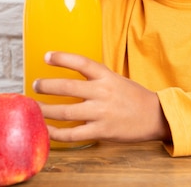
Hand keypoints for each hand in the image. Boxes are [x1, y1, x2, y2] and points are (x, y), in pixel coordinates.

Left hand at [33, 52, 170, 143]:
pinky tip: (46, 130)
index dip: (62, 58)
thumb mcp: (117, 80)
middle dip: (46, 86)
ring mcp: (101, 112)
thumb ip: (97, 78)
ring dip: (46, 110)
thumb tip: (72, 76)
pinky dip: (56, 133)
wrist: (155, 116)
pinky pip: (73, 134)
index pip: (81, 63)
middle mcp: (103, 92)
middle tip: (35, 86)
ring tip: (35, 108)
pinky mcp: (101, 131)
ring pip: (65, 112)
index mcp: (107, 76)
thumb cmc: (134, 97)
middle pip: (67, 87)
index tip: (46, 56)